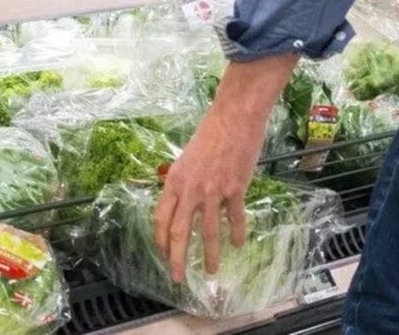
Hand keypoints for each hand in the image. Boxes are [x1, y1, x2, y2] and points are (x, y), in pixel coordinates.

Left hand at [153, 54, 297, 283]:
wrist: (233, 118)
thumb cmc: (209, 135)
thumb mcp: (186, 158)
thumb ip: (183, 182)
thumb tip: (181, 203)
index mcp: (173, 181)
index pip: (160, 218)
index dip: (160, 240)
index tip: (163, 255)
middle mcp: (189, 189)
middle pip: (178, 232)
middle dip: (176, 259)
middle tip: (177, 279)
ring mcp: (212, 191)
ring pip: (207, 232)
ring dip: (209, 255)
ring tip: (211, 272)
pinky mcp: (235, 189)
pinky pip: (234, 218)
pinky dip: (236, 234)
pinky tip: (238, 245)